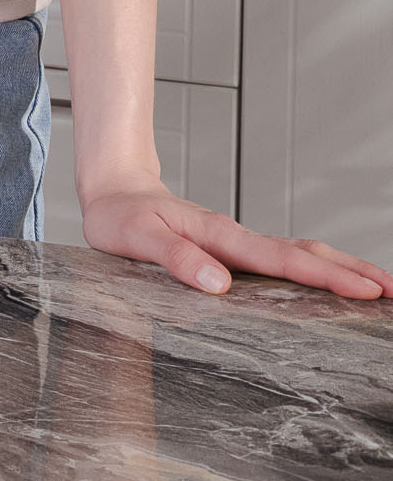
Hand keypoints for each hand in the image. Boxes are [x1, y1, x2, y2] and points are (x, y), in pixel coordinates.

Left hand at [81, 174, 392, 298]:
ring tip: (379, 288)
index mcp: (221, 236)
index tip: (366, 290)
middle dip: (353, 272)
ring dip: (340, 269)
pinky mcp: (233, 250)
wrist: (113, 190)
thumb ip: (176, 260)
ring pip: (300, 254)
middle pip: (307, 253)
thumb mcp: (137, 238)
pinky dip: (314, 269)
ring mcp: (238, 243)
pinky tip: (328, 283)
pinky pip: (283, 260)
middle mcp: (237, 238)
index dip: (326, 276)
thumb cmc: (121, 216)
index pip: (284, 259)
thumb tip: (218, 285)